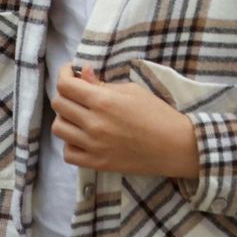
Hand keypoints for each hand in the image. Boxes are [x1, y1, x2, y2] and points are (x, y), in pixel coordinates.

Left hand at [52, 65, 198, 177]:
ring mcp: (94, 146)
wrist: (177, 146)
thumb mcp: (132, 91)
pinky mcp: (98, 164)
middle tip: (78, 93)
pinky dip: (70, 144)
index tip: (71, 72)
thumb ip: (102, 84)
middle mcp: (94, 124)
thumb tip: (83, 73)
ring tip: (79, 116)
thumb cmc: (158, 114)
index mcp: (103, 101)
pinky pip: (68, 154)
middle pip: (58, 104)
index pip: (65, 85)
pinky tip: (82, 137)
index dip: (64, 74)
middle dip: (65, 94)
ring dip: (65, 119)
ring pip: (58, 129)